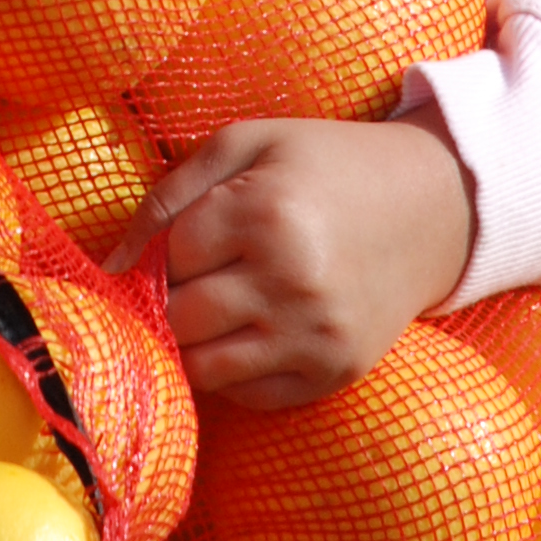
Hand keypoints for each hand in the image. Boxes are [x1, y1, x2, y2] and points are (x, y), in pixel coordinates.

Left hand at [107, 116, 475, 410]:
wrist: (432, 206)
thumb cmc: (324, 166)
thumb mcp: (246, 144)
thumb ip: (168, 193)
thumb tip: (108, 266)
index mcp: (266, 214)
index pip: (169, 257)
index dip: (166, 248)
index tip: (191, 237)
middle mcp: (292, 282)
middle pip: (179, 318)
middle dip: (174, 299)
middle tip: (199, 277)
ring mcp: (315, 336)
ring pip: (205, 368)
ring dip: (197, 342)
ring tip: (218, 307)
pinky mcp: (334, 373)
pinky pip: (249, 396)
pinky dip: (235, 371)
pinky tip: (254, 330)